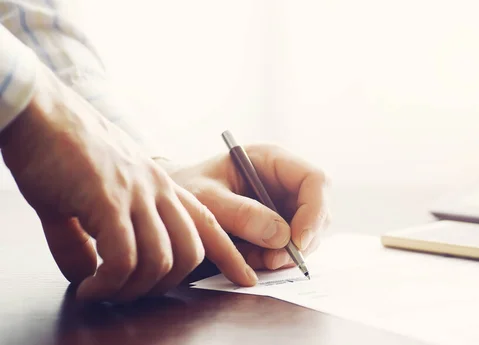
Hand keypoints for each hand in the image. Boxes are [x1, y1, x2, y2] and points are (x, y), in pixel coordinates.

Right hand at [0, 64, 256, 301]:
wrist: (41, 110)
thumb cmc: (64, 149)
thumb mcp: (88, 195)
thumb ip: (88, 237)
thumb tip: (85, 274)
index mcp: (161, 186)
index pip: (208, 224)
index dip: (230, 255)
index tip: (245, 278)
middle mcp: (158, 189)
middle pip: (191, 251)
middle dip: (167, 284)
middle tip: (133, 293)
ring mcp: (136, 193)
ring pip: (160, 260)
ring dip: (132, 289)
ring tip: (104, 292)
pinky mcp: (108, 198)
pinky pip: (123, 258)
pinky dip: (109, 283)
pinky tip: (90, 286)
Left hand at [160, 144, 330, 270]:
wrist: (175, 202)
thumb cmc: (188, 189)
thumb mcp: (207, 199)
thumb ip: (240, 214)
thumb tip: (280, 236)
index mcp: (273, 159)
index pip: (316, 180)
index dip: (314, 211)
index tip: (298, 241)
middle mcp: (286, 180)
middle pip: (319, 210)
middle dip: (301, 240)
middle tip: (272, 261)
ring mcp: (286, 203)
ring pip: (308, 233)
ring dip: (284, 253)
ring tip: (251, 258)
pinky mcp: (280, 224)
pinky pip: (291, 246)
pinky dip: (274, 258)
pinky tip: (249, 257)